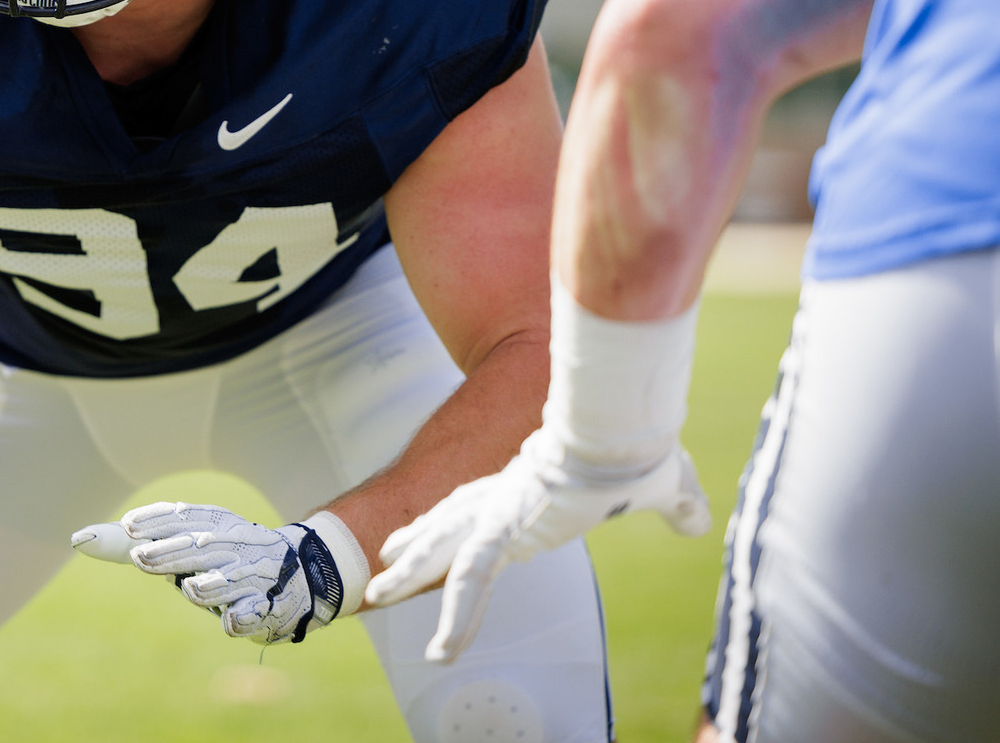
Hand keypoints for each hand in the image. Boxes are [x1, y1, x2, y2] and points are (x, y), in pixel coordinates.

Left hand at [115, 502, 366, 644]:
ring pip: (228, 581)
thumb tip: (84, 540)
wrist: (302, 574)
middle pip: (200, 547)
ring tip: (192, 589)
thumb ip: (147, 541)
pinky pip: (254, 613)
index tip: (128, 526)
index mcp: (216, 523)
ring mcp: (255, 576)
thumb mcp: (195, 541)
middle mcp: (236, 545)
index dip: (157, 520)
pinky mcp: (270, 607)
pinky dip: (242, 617)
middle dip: (171, 552)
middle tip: (140, 558)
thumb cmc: (229, 558)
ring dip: (209, 586)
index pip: (184, 516)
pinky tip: (230, 621)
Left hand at [366, 425, 709, 660]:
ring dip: (411, 575)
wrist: (627, 425)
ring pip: (444, 552)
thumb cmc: (641, 448)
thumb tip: (698, 522)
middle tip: (386, 561)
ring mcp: (500, 511)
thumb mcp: (666, 486)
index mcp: (533, 490)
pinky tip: (441, 650)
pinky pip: (470, 579)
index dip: (459, 525)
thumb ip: (675, 506)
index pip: (485, 513)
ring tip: (376, 594)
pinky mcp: (506, 526)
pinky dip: (454, 617)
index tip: (438, 538)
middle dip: (417, 545)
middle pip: (450, 525)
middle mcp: (506, 498)